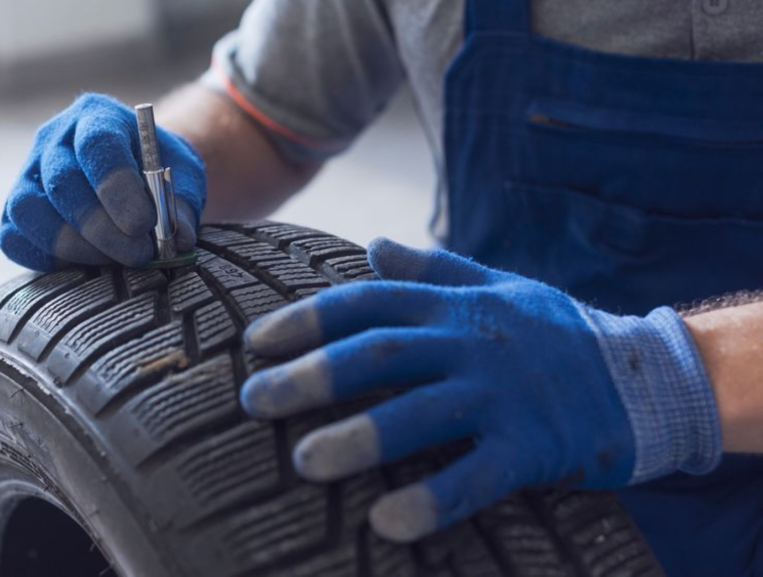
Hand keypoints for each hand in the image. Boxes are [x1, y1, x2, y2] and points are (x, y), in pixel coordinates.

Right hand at [0, 93, 205, 269]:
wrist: (135, 177)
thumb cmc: (159, 174)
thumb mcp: (183, 179)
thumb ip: (180, 206)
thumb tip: (176, 241)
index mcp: (98, 117)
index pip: (97, 143)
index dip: (117, 187)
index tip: (144, 224)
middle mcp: (54, 139)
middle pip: (62, 180)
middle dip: (102, 227)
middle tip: (138, 254)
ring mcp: (28, 174)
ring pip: (28, 210)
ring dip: (73, 245)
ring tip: (114, 261)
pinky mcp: (15, 211)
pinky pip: (13, 239)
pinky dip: (47, 258)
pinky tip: (87, 264)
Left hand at [241, 238, 721, 541]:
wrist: (647, 375)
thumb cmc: (555, 332)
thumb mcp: (497, 286)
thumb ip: (434, 270)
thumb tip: (374, 246)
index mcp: (455, 305)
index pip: (368, 301)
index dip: (307, 320)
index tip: (255, 342)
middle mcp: (470, 343)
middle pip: (379, 354)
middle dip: (312, 376)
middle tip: (254, 401)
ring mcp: (502, 394)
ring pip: (419, 414)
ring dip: (358, 438)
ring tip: (303, 462)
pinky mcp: (533, 446)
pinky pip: (475, 477)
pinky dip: (431, 500)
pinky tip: (386, 523)